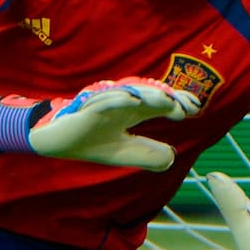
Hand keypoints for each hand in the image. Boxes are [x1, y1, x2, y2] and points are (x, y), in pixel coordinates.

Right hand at [0, 77, 199, 170]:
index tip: (194, 109)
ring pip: (130, 92)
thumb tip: (172, 156)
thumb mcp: (124, 153)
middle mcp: (120, 103)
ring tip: (167, 102)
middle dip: (169, 97)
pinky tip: (133, 101)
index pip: (158, 102)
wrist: (55, 141)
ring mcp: (104, 103)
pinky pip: (103, 100)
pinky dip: (118, 99)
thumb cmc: (89, 142)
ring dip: (149, 95)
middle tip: (186, 105)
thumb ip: (147, 154)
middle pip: (149, 93)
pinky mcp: (86, 108)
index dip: (176, 102)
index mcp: (131, 111)